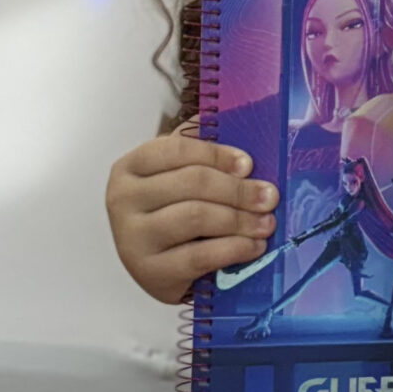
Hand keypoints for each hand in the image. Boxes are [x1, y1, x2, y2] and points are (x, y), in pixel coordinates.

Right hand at [105, 130, 278, 304]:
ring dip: (240, 219)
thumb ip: (200, 148)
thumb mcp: (179, 176)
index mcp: (130, 166)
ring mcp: (132, 239)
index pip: (177, 149)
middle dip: (238, 189)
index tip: (249, 164)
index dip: (217, 154)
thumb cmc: (173, 213)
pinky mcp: (151, 272)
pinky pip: (199, 256)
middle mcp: (123, 200)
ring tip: (266, 222)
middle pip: (191, 182)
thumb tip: (240, 119)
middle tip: (270, 196)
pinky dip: (233, 249)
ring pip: (196, 217)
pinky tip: (253, 246)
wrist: (159, 267)